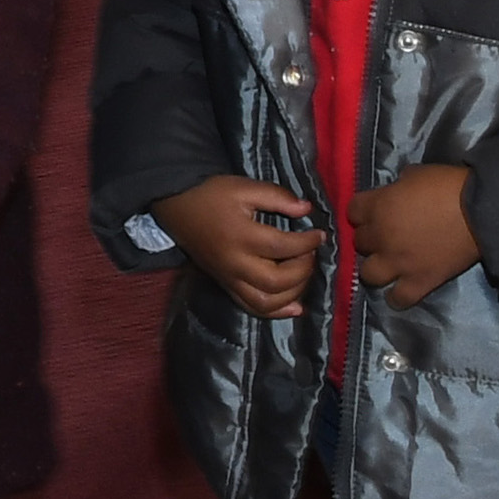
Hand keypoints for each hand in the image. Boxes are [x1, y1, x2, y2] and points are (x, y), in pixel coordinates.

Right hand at [150, 175, 321, 317]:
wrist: (178, 207)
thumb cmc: (212, 195)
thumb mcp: (244, 186)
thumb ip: (277, 196)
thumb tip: (306, 210)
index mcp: (241, 236)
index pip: (283, 247)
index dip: (307, 243)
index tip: (319, 234)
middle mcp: (235, 263)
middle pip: (277, 281)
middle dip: (302, 270)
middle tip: (309, 253)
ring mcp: (229, 278)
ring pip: (266, 302)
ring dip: (293, 293)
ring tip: (302, 273)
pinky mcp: (226, 285)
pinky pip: (252, 307)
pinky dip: (276, 311)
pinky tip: (295, 306)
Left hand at [353, 164, 480, 307]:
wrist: (481, 212)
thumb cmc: (449, 186)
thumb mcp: (417, 173)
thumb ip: (399, 185)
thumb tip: (397, 190)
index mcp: (378, 207)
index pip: (353, 211)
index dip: (363, 211)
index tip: (373, 211)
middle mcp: (381, 237)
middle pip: (360, 242)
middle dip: (371, 238)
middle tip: (387, 236)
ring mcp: (398, 263)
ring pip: (368, 274)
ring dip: (376, 268)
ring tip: (389, 264)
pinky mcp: (419, 281)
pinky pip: (397, 298)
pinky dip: (397, 297)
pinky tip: (400, 291)